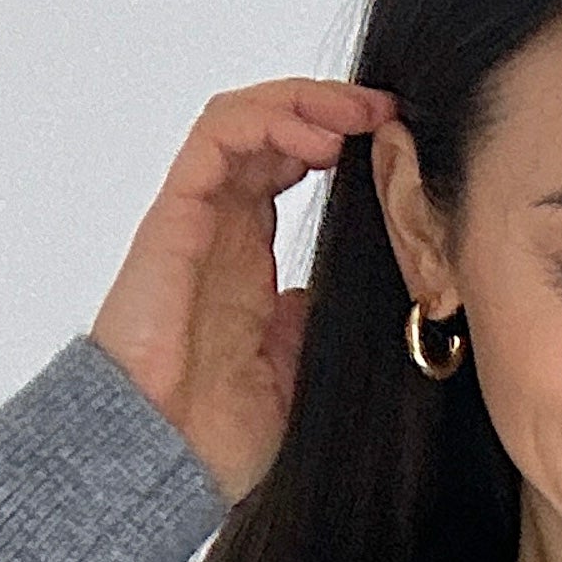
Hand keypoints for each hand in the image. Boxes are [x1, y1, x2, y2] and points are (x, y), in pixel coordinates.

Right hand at [91, 78, 400, 503]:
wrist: (168, 458)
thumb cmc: (215, 434)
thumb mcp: (293, 375)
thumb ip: (307, 324)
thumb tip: (327, 293)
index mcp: (247, 262)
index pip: (287, 171)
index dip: (338, 144)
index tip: (393, 143)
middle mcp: (221, 230)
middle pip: (268, 132)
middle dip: (330, 109)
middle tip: (385, 112)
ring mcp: (197, 219)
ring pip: (242, 121)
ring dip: (303, 102)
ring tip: (357, 114)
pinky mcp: (176, 216)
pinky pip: (215, 138)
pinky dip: (267, 120)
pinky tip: (318, 137)